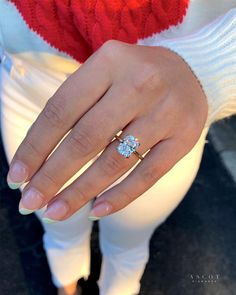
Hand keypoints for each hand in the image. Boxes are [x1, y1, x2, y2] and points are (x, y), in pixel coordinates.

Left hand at [7, 40, 207, 221]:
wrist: (190, 72)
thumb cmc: (135, 76)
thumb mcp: (104, 74)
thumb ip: (75, 107)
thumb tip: (41, 158)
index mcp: (109, 61)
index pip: (61, 110)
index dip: (35, 146)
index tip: (17, 175)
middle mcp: (138, 83)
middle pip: (86, 139)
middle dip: (52, 176)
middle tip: (30, 202)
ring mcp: (165, 112)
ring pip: (115, 161)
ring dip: (81, 191)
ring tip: (56, 211)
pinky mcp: (184, 137)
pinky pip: (148, 174)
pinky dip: (120, 196)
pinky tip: (97, 210)